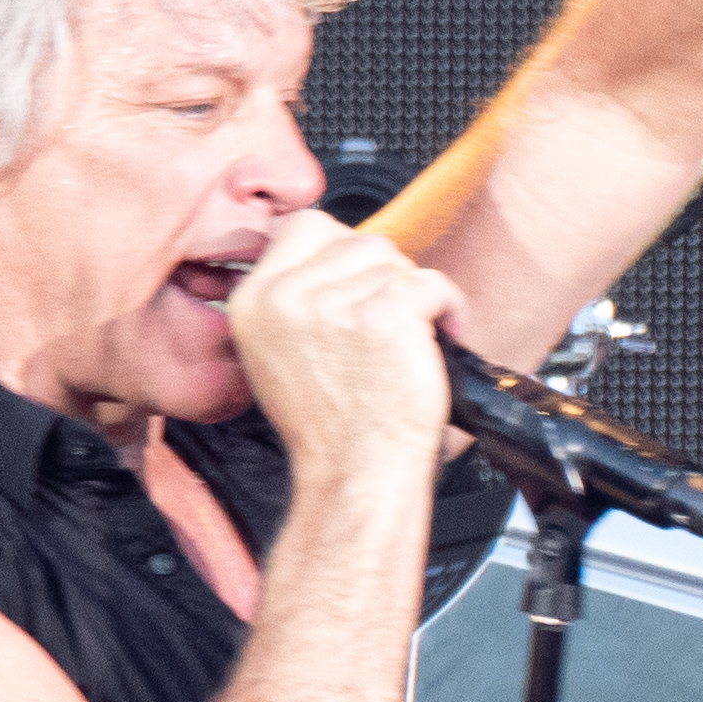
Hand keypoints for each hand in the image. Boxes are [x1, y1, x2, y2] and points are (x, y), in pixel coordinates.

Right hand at [220, 210, 458, 486]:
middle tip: (392, 320)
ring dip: (415, 295)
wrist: (356, 475)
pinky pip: (431, 283)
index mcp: (255, 302)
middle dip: (384, 275)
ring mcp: (334, 304)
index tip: (363, 282)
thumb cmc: (330, 429)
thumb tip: (334, 259)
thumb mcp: (278, 356)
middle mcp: (286, 297)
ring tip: (413, 338)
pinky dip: (448, 309)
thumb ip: (293, 301)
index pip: (304, 226)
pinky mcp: (383, 316)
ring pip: (395, 261)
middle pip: (357, 239)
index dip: (343, 248)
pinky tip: (439, 340)